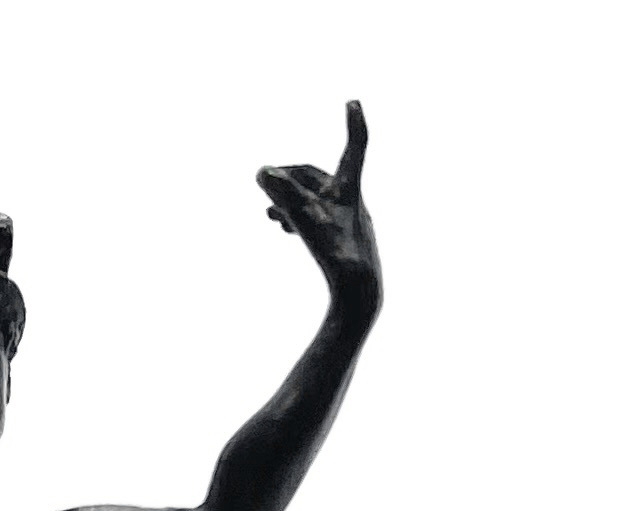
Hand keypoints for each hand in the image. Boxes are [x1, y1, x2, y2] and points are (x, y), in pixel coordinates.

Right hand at [257, 101, 380, 314]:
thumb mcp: (307, 219)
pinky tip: (283, 226)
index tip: (354, 102)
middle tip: (264, 179)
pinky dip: (296, 217)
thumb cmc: (338, 254)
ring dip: (288, 199)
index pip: (354, 147)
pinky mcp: (340, 244)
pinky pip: (316, 220)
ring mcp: (345, 223)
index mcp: (349, 189)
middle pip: (317, 178)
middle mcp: (350, 202)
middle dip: (289, 176)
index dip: (354, 124)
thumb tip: (262, 171)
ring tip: (268, 210)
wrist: (359, 296)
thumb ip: (284, 194)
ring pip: (313, 200)